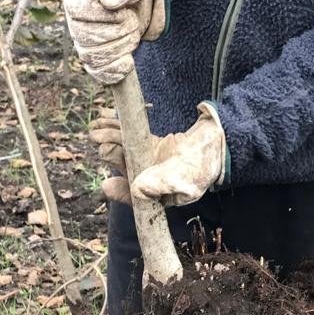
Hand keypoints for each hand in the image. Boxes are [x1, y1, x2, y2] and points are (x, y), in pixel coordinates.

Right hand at [63, 0, 165, 85]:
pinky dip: (114, 71)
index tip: (123, 6)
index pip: (79, 10)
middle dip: (119, 31)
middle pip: (88, 38)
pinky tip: (128, 62)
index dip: (106, 13)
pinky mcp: (94, 58)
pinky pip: (98, 72)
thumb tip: (107, 0)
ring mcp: (82, 41)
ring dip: (121, 48)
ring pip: (94, 57)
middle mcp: (74, 20)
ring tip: (133, 33)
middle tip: (132, 19)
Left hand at [89, 104, 226, 206]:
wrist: (216, 145)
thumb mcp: (185, 182)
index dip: (119, 191)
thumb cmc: (202, 168)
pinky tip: (105, 117)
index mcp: (155, 194)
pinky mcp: (149, 144)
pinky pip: (130, 136)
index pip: (133, 197)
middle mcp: (147, 178)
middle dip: (109, 153)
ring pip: (123, 149)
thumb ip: (161, 185)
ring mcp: (147, 160)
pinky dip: (117, 126)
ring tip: (96, 128)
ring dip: (109, 138)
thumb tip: (137, 190)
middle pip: (123, 167)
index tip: (108, 184)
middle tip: (99, 140)